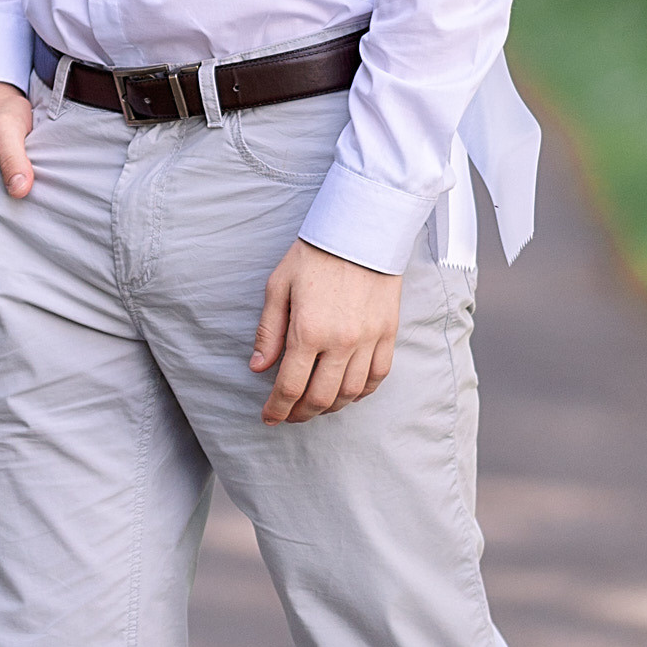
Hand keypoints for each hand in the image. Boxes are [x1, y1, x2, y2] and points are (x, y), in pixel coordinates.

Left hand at [249, 238, 401, 422]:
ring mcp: (368, 339)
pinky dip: (362, 392)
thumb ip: (269, 331)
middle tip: (289, 415)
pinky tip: (348, 392)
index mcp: (308, 330)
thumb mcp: (279, 286)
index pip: (290, 386)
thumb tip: (258, 367)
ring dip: (330, 407)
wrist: (361, 229)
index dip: (277, 409)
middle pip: (320, 397)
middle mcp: (340, 341)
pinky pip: (378, 376)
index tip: (269, 417)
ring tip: (315, 406)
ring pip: (350, 393)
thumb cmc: (315, 254)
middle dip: (300, 413)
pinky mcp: (387, 333)